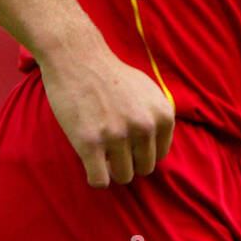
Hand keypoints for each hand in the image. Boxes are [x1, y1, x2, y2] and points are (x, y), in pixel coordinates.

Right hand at [40, 43, 174, 187]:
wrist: (77, 58)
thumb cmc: (111, 75)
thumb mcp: (148, 91)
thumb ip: (157, 118)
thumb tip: (159, 149)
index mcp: (162, 115)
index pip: (159, 154)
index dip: (142, 151)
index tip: (127, 142)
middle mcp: (144, 126)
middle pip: (143, 168)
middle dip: (128, 162)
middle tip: (112, 147)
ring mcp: (117, 136)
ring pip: (123, 176)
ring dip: (111, 170)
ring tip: (101, 153)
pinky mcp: (90, 143)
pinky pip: (99, 181)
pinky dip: (95, 178)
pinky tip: (90, 162)